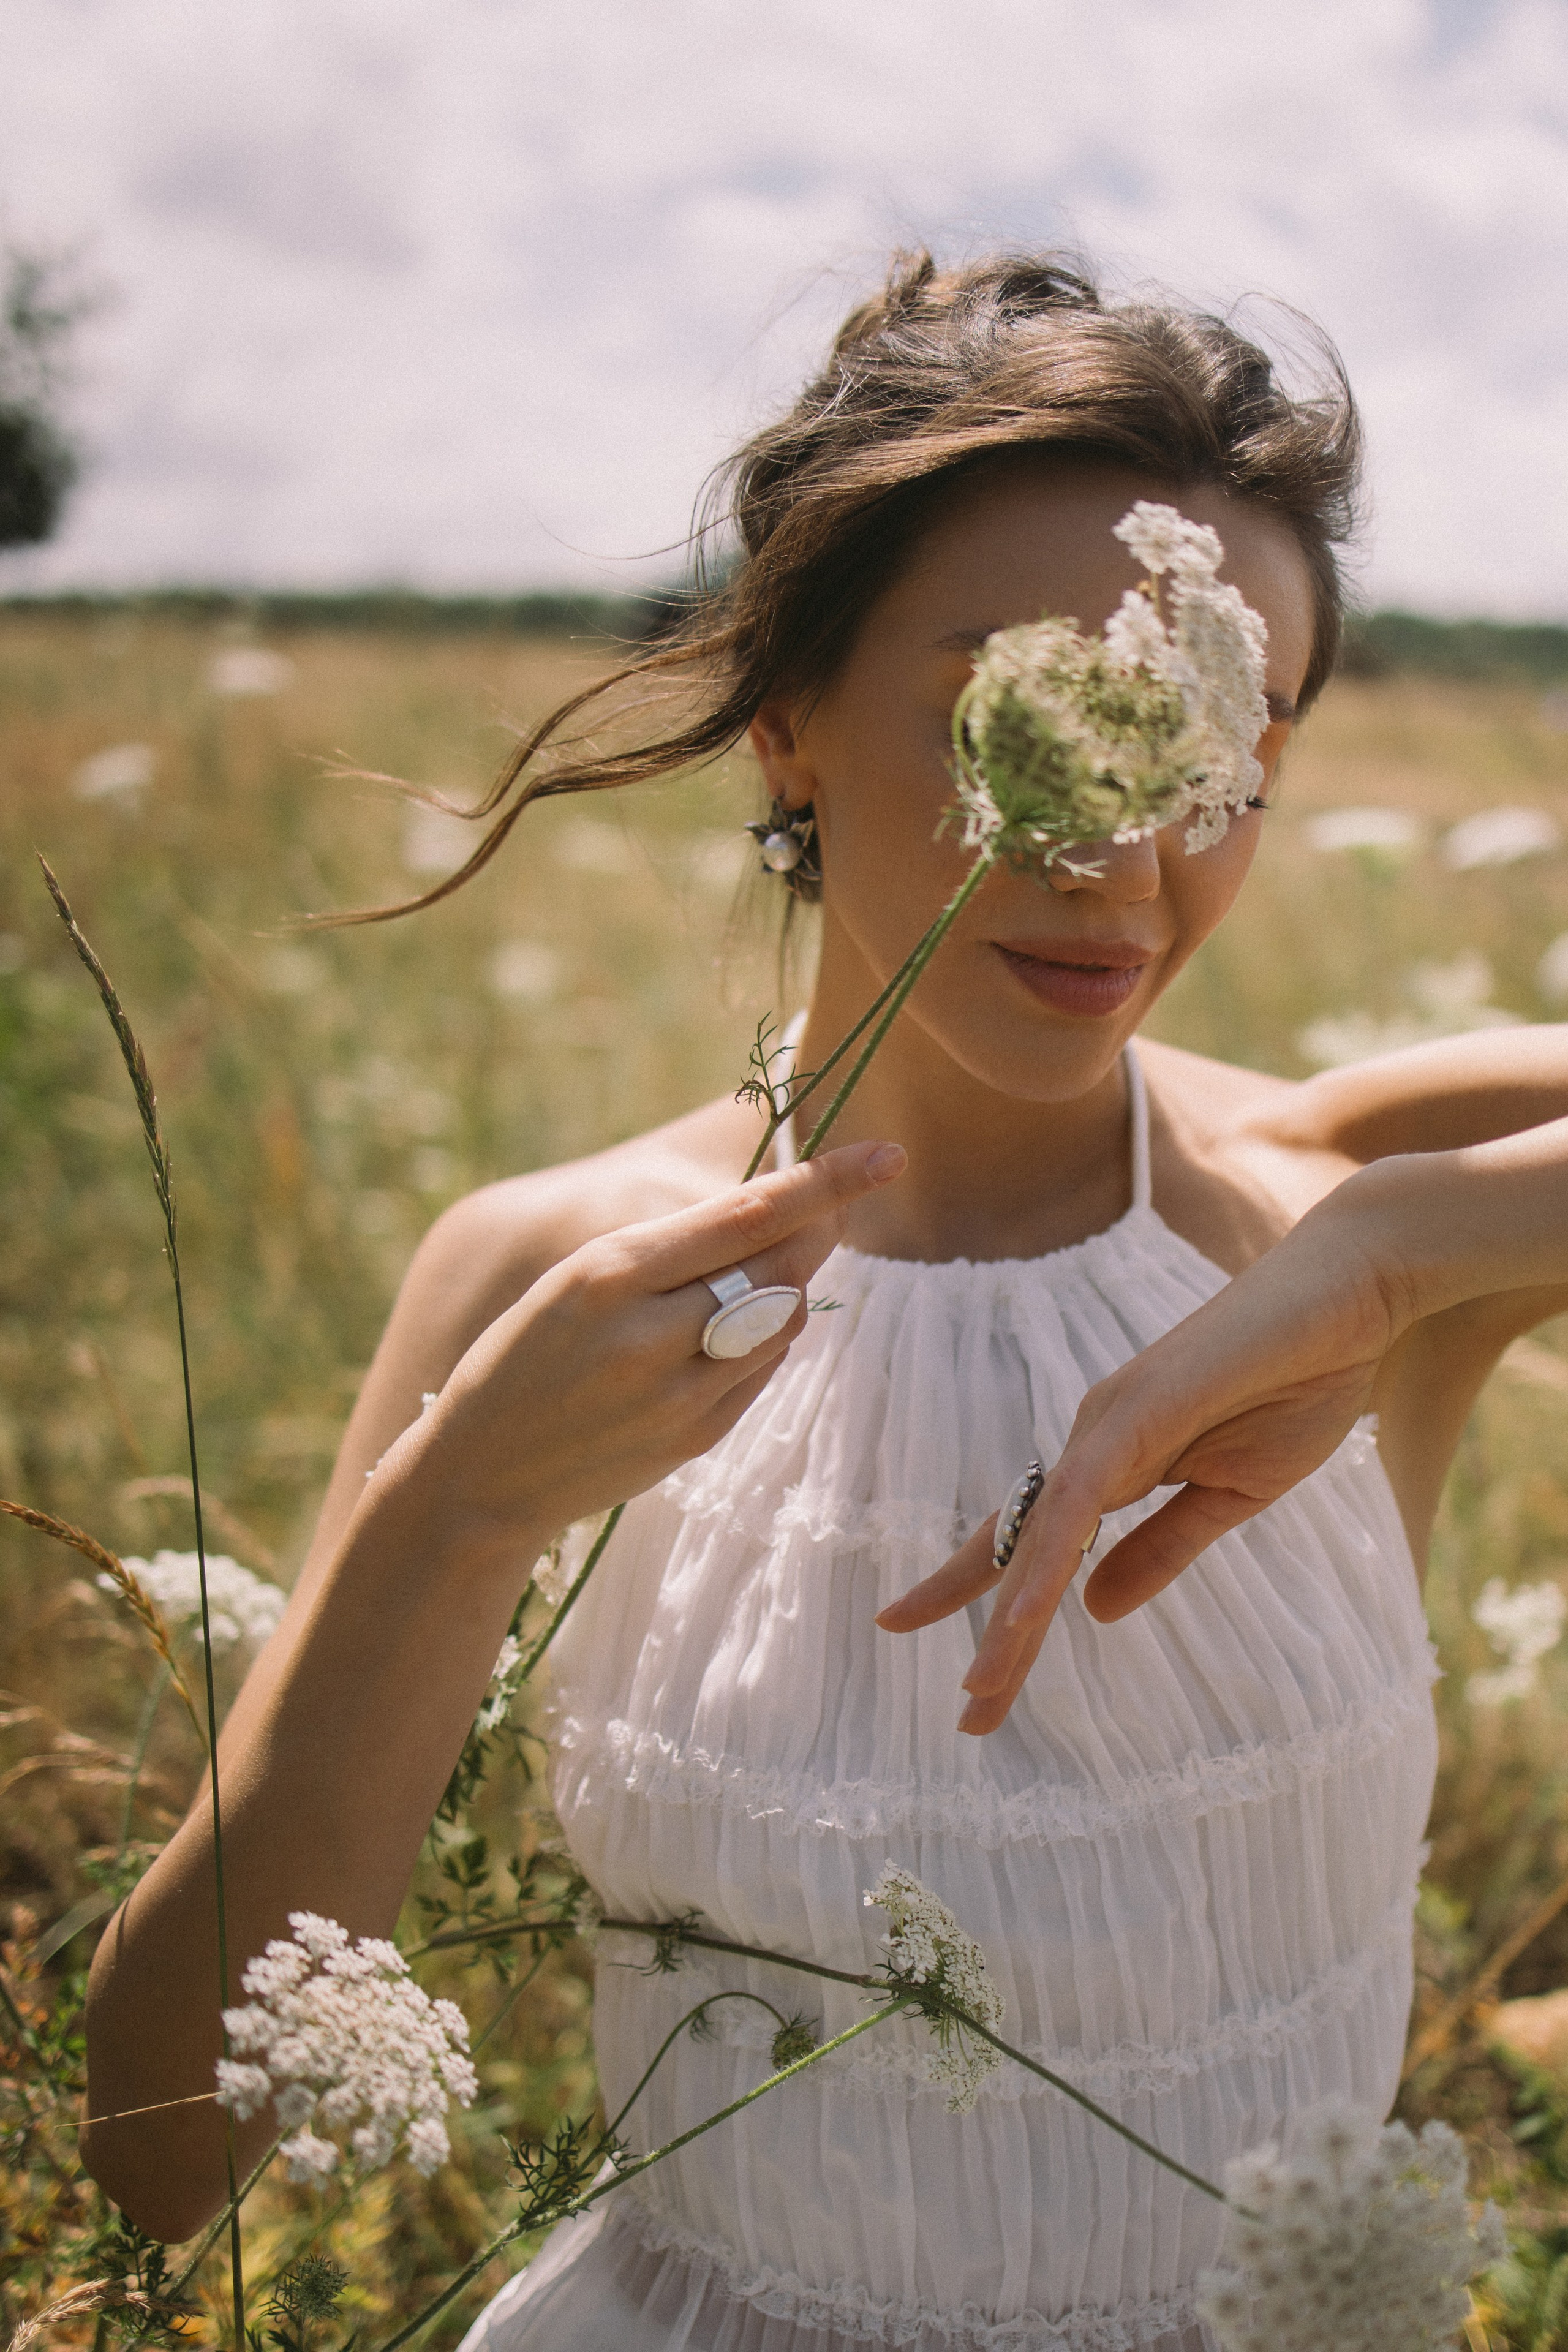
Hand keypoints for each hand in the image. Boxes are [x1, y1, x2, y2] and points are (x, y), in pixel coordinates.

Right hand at [386, 1139, 905, 1556]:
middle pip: (781, 1266)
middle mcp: (649, 1334)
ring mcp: (676, 1395)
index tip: (887, 1155)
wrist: (479, 1477)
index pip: (747, 1214)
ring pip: (783, 1321)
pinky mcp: (694, 1440)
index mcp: (609, 1273)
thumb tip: (778, 1218)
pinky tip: (728, 1337)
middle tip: (836, 1204)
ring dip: (789, 1289)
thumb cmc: (525, 1357)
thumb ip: (671, 1252)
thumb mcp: (575, 1282)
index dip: (826, 1181)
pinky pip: (763, 1373)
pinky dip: (766, 1342)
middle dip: (819, 1229)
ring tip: (746, 1281)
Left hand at [877, 1189, 1402, 1733]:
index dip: (995, 1604)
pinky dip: (1051, 1555)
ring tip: (982, 1690)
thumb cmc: (1299, 1382)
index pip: (1037, 1544)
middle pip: (1021, 1546)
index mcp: (1114, 1460)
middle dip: (988, 1631)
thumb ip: (1161, 1548)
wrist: (1349, 1299)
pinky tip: (1028, 1610)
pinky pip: (1082, 1495)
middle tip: (966, 1718)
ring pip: (1041, 1531)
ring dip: (1010, 1615)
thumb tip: (1095, 1610)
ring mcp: (1111, 1419)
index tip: (972, 1681)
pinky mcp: (1141, 1407)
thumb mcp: (1230, 1494)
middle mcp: (1094, 1439)